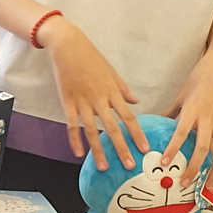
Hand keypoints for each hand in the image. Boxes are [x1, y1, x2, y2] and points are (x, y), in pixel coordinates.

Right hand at [41, 17, 146, 169]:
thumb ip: (123, 89)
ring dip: (98, 150)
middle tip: (129, 165)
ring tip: (103, 167)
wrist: (68, 45)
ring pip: (92, 131)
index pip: (129, 117)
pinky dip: (74, 140)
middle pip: (113, 128)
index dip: (137, 134)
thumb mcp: (112, 71)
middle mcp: (99, 99)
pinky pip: (72, 124)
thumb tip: (136, 101)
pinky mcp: (67, 101)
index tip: (145, 148)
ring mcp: (82, 101)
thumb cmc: (91, 57)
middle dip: (122, 148)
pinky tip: (78, 154)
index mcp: (113, 92)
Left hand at [163, 47, 212, 177]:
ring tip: (209, 186)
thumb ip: (170, 112)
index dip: (173, 149)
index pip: (180, 133)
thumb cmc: (199, 78)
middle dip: (194, 168)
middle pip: (203, 149)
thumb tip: (154, 124)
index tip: (164, 163)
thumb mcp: (181, 94)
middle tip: (185, 183)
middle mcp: (209, 118)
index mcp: (192, 110)